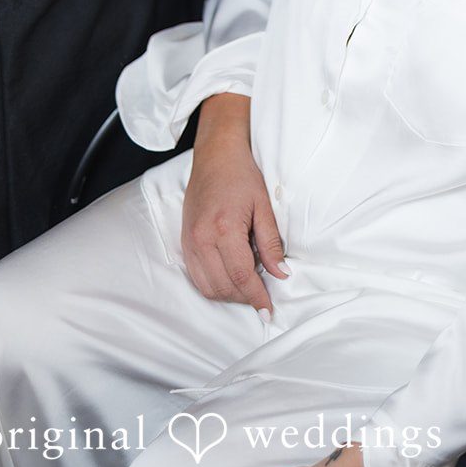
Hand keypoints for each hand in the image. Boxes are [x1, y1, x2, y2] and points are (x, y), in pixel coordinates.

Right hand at [182, 94, 286, 308]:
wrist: (214, 157)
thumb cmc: (241, 176)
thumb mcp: (263, 206)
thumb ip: (271, 243)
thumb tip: (281, 273)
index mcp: (224, 229)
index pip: (242, 275)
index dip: (257, 296)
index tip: (269, 309)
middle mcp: (202, 239)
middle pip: (223, 286)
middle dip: (245, 298)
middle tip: (262, 298)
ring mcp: (190, 242)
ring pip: (207, 287)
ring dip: (228, 296)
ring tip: (248, 290)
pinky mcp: (185, 243)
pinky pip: (196, 277)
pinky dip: (213, 286)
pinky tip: (229, 280)